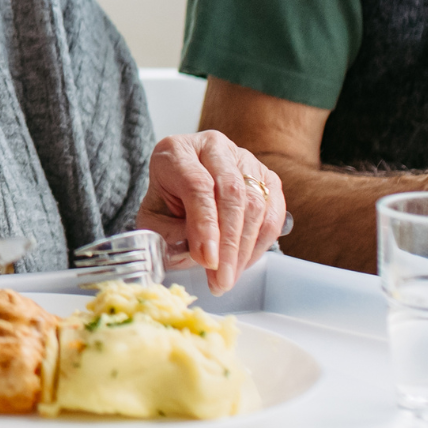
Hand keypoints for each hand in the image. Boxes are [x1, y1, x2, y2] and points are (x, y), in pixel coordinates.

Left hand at [136, 131, 286, 293]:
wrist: (180, 188)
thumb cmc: (166, 205)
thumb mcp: (153, 220)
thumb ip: (169, 236)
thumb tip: (202, 256)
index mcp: (177, 151)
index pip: (198, 185)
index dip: (205, 225)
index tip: (207, 260)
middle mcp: (213, 147)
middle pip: (231, 194)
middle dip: (228, 245)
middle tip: (221, 280)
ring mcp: (244, 159)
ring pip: (255, 204)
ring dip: (245, 248)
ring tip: (229, 278)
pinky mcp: (266, 176)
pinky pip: (273, 211)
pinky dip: (261, 242)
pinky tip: (244, 262)